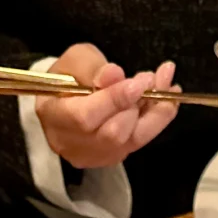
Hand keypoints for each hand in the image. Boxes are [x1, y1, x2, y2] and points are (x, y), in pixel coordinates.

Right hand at [35, 43, 178, 169]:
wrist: (67, 99)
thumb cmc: (68, 76)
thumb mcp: (74, 60)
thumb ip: (91, 67)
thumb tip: (115, 75)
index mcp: (53, 117)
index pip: (85, 117)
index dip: (114, 100)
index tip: (138, 82)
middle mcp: (72, 145)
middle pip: (112, 134)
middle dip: (137, 104)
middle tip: (152, 77)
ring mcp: (94, 156)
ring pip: (132, 141)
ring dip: (154, 111)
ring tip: (165, 83)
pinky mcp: (112, 158)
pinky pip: (139, 142)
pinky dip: (156, 119)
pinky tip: (165, 99)